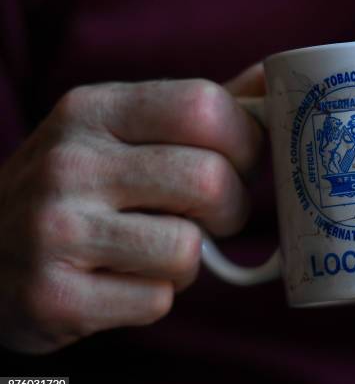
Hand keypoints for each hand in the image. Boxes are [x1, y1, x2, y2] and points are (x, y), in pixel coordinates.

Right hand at [0, 64, 263, 352]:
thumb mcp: (118, 132)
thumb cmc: (79, 190)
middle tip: (211, 216)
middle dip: (230, 208)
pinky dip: (156, 296)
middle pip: (209, 180)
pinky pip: (157, 301)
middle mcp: (69, 163)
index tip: (243, 162)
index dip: (246, 141)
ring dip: (188, 260)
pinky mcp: (54, 296)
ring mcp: (55, 230)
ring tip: (155, 250)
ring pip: (187, 250)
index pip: (203, 107)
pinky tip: (121, 282)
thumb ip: (195, 112)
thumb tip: (272, 82)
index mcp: (92, 110)